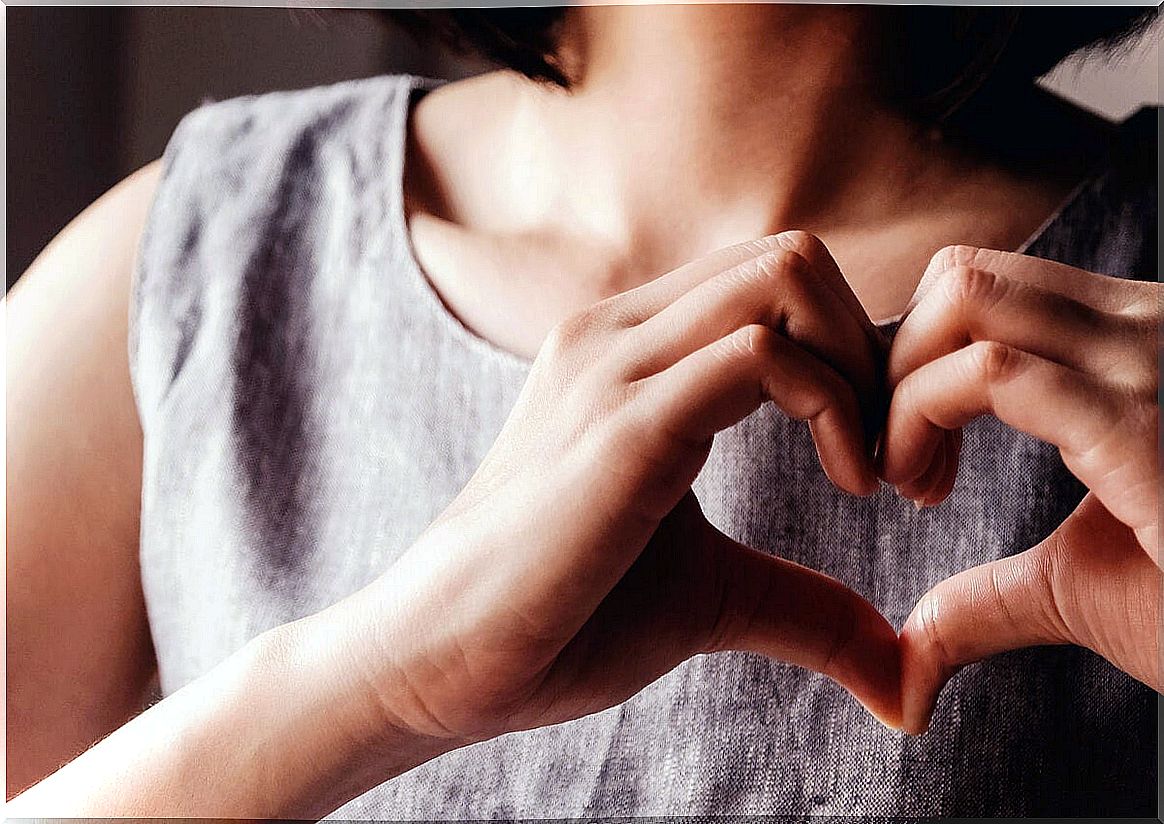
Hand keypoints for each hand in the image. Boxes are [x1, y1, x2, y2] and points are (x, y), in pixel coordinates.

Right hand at [328, 232, 902, 752]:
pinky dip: (834, 404)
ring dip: (864, 369)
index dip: (855, 355)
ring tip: (874, 472)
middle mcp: (618, 333)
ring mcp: (614, 366)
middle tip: (898, 455)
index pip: (773, 283)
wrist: (446, 659)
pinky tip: (848, 483)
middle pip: (792, 256)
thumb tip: (904, 678)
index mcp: (631, 352)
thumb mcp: (714, 595)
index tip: (884, 456)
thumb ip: (807, 607)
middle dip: (876, 348)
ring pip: (785, 277)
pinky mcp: (622, 423)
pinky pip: (762, 354)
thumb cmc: (566, 617)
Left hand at [880, 244, 1159, 733]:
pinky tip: (924, 488)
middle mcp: (1147, 333)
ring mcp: (1153, 366)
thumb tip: (909, 663)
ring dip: (898, 386)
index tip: (907, 449)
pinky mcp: (1145, 424)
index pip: (985, 289)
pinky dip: (917, 416)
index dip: (913, 358)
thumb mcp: (1079, 588)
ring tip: (911, 479)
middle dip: (893, 361)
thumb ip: (985, 600)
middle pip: (961, 278)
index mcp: (1135, 351)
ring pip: (966, 298)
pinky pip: (992, 373)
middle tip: (898, 462)